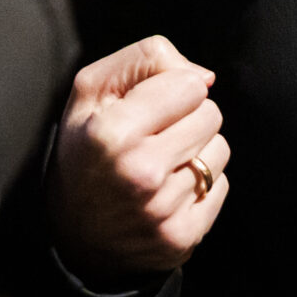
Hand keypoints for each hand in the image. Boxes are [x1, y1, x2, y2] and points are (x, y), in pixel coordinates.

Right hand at [47, 35, 229, 284]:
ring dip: (197, 151)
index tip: (149, 107)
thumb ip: (144, 59)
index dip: (172, 90)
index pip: (190, 86)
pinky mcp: (182, 237)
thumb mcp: (91, 92)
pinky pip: (221, 186)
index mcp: (112, 133)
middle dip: (188, 118)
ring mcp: (163, 211)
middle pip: (211, 116)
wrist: (75, 234)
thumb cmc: (86, 149)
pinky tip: (168, 191)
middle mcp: (140, 173)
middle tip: (155, 135)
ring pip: (219, 150)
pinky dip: (200, 184)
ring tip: (161, 163)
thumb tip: (205, 77)